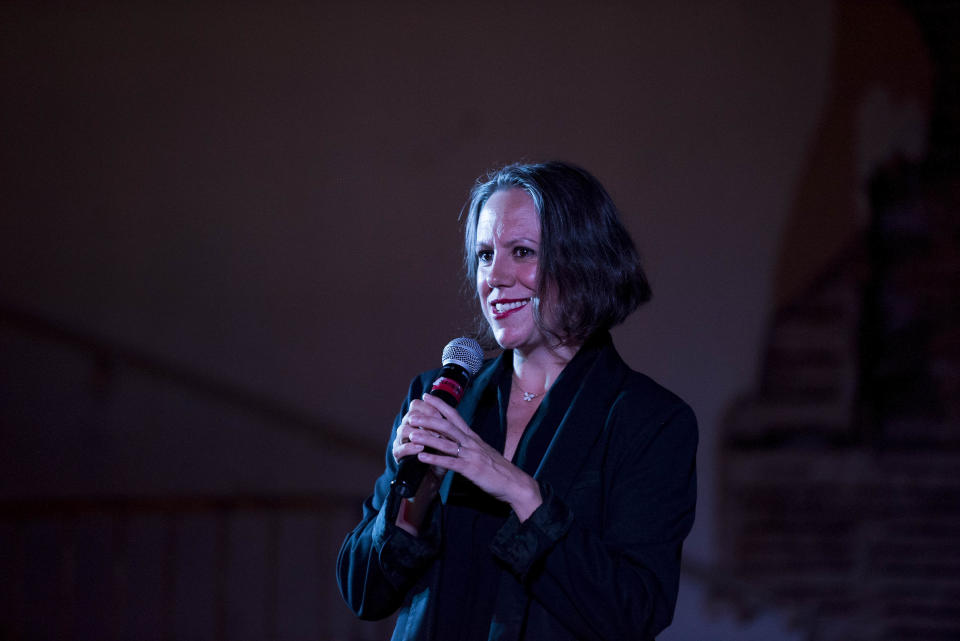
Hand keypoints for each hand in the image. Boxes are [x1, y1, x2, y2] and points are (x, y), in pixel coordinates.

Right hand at [392, 397, 451, 482]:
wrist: (431, 477)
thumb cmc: (440, 455)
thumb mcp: (445, 439)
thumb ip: (445, 427)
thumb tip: (451, 412)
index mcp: (416, 420)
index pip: (416, 405)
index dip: (428, 408)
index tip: (440, 414)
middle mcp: (406, 427)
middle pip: (410, 415)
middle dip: (426, 420)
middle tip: (439, 427)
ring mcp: (400, 441)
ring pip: (404, 430)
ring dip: (420, 433)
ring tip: (432, 438)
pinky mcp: (397, 455)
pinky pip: (400, 448)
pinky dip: (410, 447)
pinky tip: (420, 449)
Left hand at [405, 394, 542, 520]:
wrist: (515, 483)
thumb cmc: (498, 469)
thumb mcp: (482, 452)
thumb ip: (468, 445)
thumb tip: (454, 441)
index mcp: (473, 437)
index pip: (455, 415)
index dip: (440, 404)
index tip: (426, 396)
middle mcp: (471, 442)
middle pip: (447, 426)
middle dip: (428, 419)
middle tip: (412, 414)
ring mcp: (471, 455)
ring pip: (446, 443)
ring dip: (427, 438)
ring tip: (411, 434)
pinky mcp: (471, 469)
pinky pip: (450, 463)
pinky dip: (434, 459)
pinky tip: (421, 457)